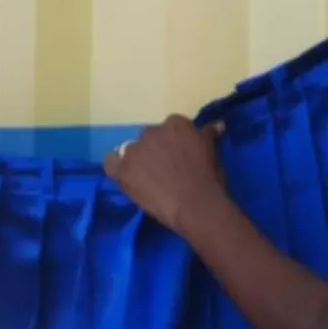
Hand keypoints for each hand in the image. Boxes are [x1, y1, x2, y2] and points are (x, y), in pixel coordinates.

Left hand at [105, 115, 227, 233]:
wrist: (195, 204)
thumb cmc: (209, 178)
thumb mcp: (213, 151)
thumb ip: (209, 134)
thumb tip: (217, 125)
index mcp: (175, 124)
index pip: (170, 127)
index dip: (173, 142)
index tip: (178, 156)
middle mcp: (152, 132)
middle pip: (149, 138)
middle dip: (155, 150)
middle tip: (165, 169)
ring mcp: (135, 150)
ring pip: (130, 150)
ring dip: (137, 160)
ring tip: (147, 178)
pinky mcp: (123, 169)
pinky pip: (110, 163)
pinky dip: (116, 167)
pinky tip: (125, 177)